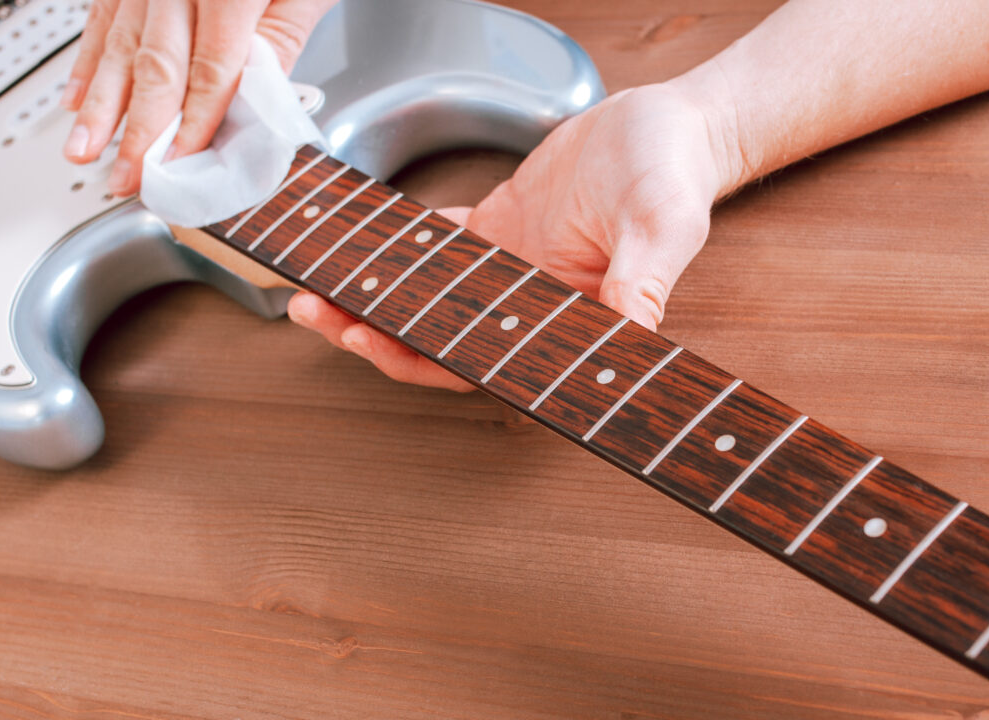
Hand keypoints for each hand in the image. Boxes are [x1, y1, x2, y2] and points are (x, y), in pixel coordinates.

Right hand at [61, 0, 335, 195]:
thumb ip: (279, 41)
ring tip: (84, 148)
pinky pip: (105, 18)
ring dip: (99, 104)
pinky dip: (90, 61)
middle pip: (156, 66)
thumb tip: (252, 103)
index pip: (211, 72)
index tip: (181, 167)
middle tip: (124, 178)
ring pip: (119, 44)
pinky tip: (78, 96)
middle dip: (138, 131)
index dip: (196, 126)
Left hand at [289, 83, 733, 390]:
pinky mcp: (500, 233)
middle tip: (316, 312)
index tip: (373, 342)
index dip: (423, 359)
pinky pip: (440, 248)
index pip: (485, 360)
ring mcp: (509, 273)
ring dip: (376, 297)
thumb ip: (643, 277)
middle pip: (439, 338)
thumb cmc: (673, 174)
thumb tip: (632, 331)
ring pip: (430, 300)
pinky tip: (367, 247)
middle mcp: (531, 308)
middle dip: (374, 332)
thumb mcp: (664, 223)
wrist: (667, 126)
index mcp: (566, 321)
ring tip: (319, 285)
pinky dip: (402, 249)